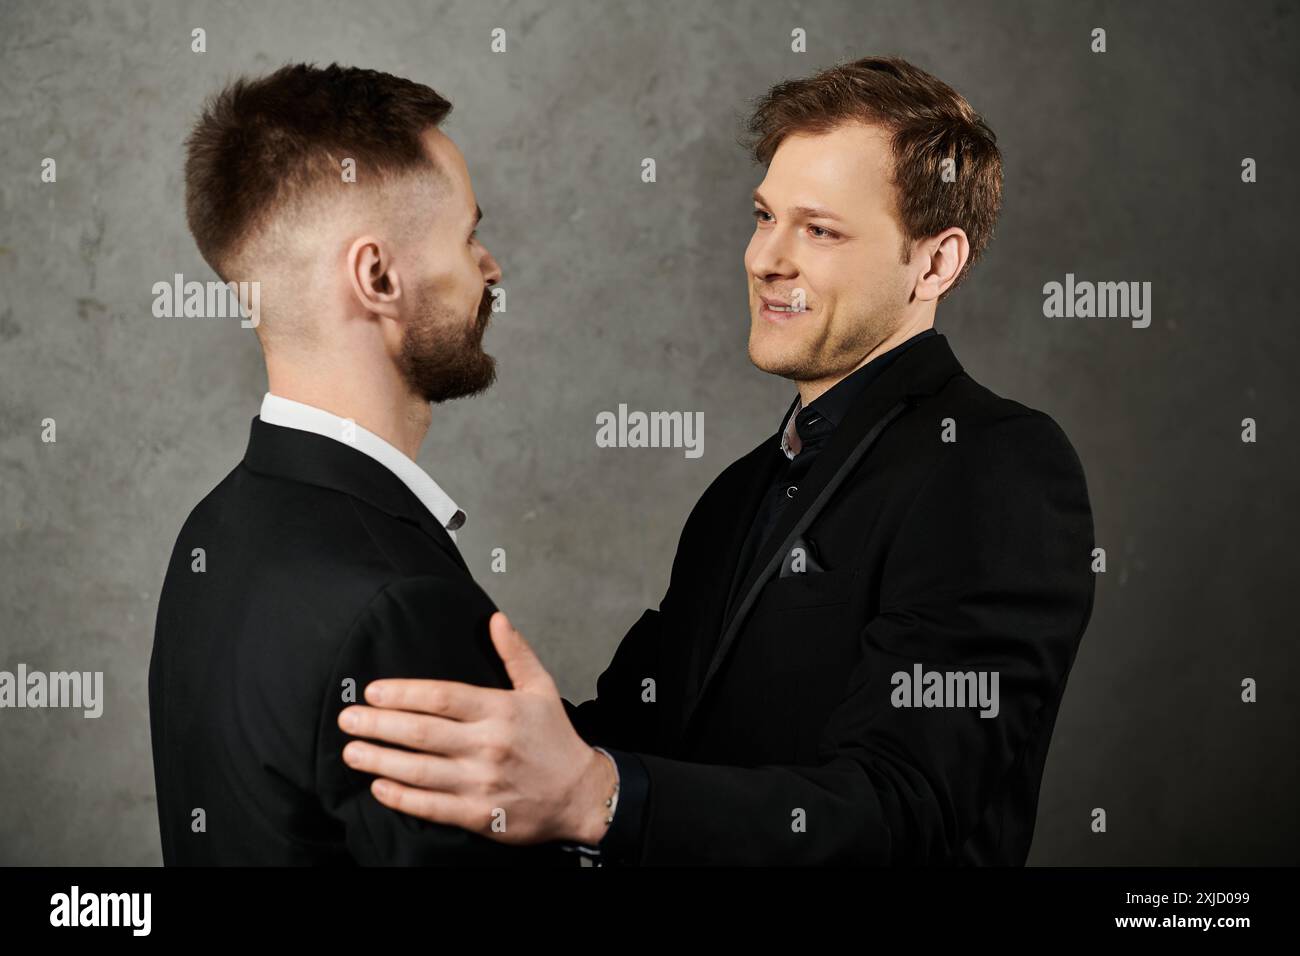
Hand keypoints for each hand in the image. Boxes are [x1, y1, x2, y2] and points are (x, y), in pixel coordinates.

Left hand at [338, 612, 616, 845]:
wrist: (581, 796)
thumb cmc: (556, 740)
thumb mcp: (542, 689)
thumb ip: (516, 653)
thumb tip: (495, 619)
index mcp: (500, 710)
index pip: (442, 697)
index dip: (402, 693)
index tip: (372, 691)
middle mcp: (488, 745)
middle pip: (421, 732)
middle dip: (378, 724)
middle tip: (347, 719)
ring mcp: (482, 782)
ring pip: (419, 770)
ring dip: (379, 760)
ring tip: (351, 751)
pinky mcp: (479, 814)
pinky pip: (431, 806)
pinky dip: (401, 797)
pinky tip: (378, 787)